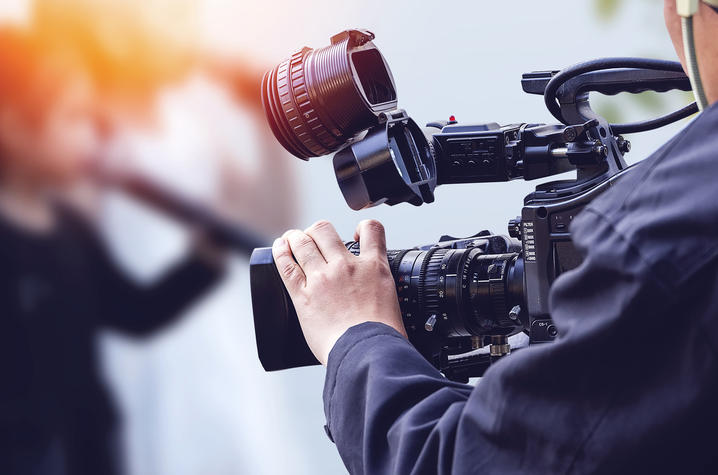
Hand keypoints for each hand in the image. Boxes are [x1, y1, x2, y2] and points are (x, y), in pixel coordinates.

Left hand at [272, 219, 406, 364]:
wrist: (369, 352)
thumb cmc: (383, 336)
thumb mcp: (391, 301)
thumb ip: (378, 289)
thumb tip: (373, 295)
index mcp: (374, 267)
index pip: (371, 230)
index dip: (362, 228)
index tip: (356, 235)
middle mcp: (347, 266)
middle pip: (325, 229)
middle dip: (317, 231)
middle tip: (314, 239)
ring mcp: (323, 278)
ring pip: (303, 241)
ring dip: (295, 238)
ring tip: (292, 240)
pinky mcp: (303, 295)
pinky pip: (286, 265)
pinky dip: (280, 252)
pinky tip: (280, 248)